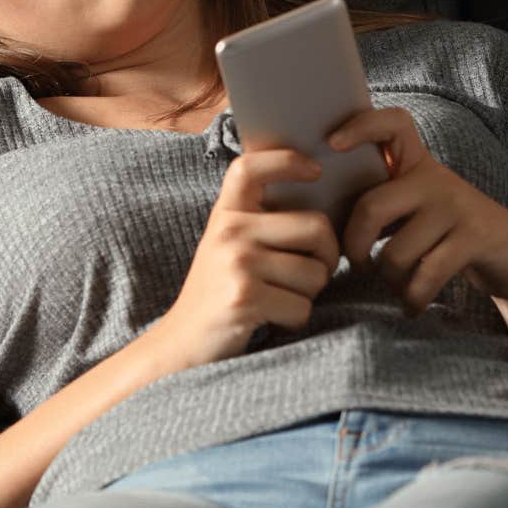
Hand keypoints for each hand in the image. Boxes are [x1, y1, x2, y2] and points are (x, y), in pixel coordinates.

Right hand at [150, 148, 341, 368]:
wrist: (180, 346)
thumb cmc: (219, 295)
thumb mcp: (230, 248)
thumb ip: (261, 224)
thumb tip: (322, 213)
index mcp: (226, 214)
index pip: (251, 167)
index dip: (288, 161)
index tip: (315, 171)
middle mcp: (229, 231)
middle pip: (317, 228)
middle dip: (327, 259)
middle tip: (310, 275)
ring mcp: (236, 262)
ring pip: (316, 273)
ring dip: (308, 295)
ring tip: (278, 300)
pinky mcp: (245, 297)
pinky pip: (303, 306)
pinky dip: (295, 320)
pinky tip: (269, 320)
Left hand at [330, 108, 507, 336]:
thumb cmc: (450, 236)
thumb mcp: (419, 209)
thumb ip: (383, 203)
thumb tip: (325, 221)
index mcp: (419, 166)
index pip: (393, 124)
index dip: (360, 125)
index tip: (332, 144)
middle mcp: (437, 179)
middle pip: (372, 207)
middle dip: (355, 248)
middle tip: (360, 265)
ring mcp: (458, 206)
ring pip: (396, 252)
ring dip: (390, 282)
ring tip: (397, 288)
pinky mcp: (475, 237)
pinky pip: (425, 275)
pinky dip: (413, 299)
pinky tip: (412, 306)